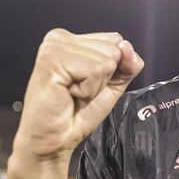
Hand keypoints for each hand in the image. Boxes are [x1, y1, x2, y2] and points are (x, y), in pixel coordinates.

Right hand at [13, 30, 143, 167]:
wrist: (55, 139)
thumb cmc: (76, 114)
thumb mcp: (112, 84)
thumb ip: (127, 64)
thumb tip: (127, 47)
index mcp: (73, 40)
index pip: (116, 40)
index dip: (112, 69)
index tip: (87, 83)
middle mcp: (61, 38)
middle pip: (113, 49)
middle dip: (103, 78)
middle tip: (79, 91)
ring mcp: (54, 47)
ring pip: (105, 61)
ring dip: (94, 86)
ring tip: (73, 93)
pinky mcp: (52, 60)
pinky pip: (94, 71)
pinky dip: (87, 90)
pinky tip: (69, 94)